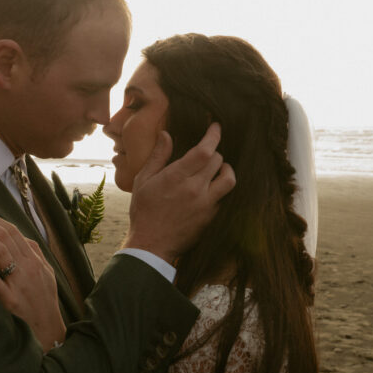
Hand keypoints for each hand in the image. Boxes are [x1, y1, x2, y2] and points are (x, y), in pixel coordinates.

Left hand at [0, 209, 65, 351]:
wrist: (49, 332)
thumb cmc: (44, 303)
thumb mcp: (46, 275)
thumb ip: (35, 255)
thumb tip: (20, 238)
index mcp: (36, 260)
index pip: (14, 232)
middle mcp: (29, 267)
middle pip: (6, 236)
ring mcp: (19, 283)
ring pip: (0, 250)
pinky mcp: (10, 300)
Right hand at [124, 122, 235, 262]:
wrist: (151, 245)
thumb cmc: (143, 211)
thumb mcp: (143, 180)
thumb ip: (158, 156)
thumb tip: (166, 134)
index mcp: (176, 177)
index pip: (205, 150)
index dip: (214, 136)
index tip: (216, 127)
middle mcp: (195, 189)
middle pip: (218, 161)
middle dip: (214, 152)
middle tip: (206, 152)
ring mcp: (206, 204)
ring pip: (229, 179)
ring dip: (226, 169)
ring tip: (218, 168)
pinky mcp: (211, 217)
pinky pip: (224, 197)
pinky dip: (220, 188)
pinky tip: (210, 188)